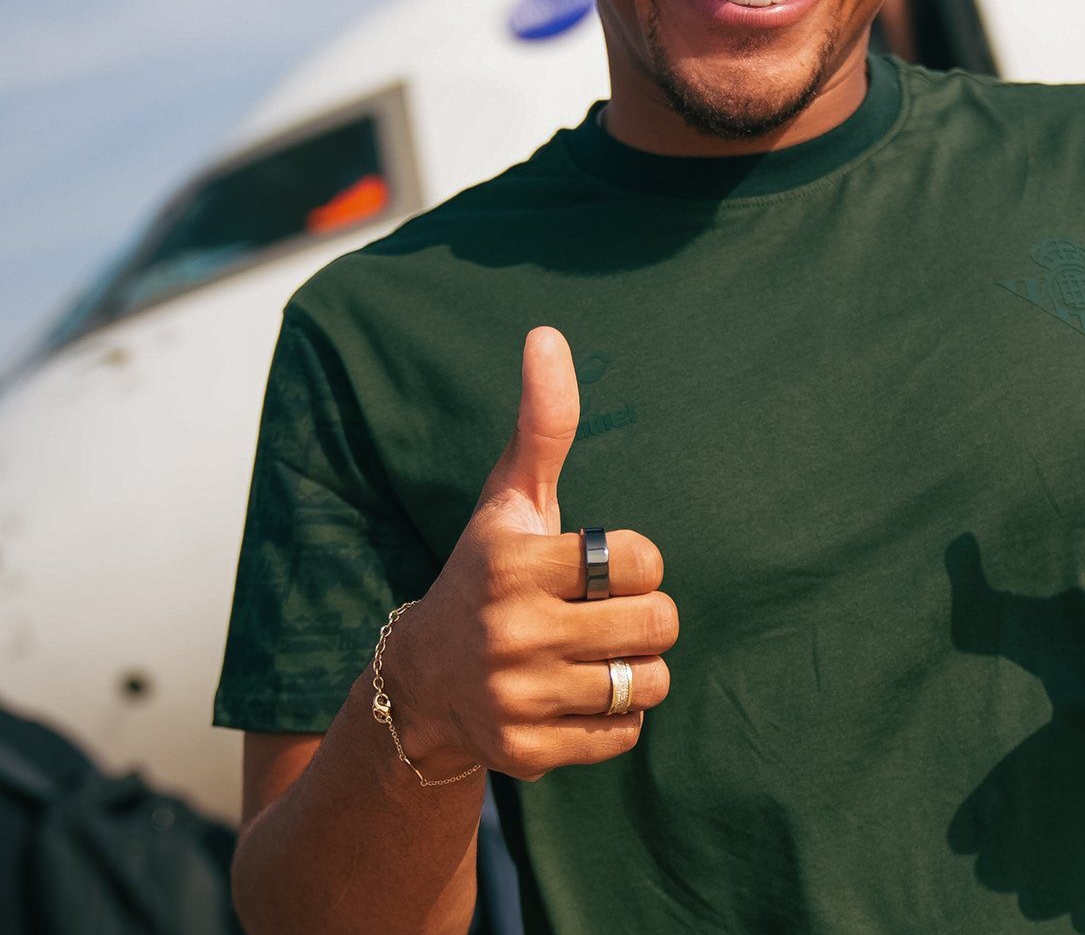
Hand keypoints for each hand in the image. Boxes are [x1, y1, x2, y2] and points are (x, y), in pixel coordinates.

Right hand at [387, 327, 677, 779]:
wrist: (424, 680)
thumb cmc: (489, 570)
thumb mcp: (511, 499)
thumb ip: (542, 424)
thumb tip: (547, 333)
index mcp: (512, 563)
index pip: (642, 560)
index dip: (635, 562)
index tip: (598, 567)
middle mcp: (509, 633)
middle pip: (657, 624)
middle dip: (645, 617)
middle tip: (603, 615)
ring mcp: (516, 698)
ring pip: (647, 683)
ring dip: (636, 670)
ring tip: (592, 655)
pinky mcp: (527, 753)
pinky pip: (625, 735)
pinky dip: (615, 717)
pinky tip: (574, 695)